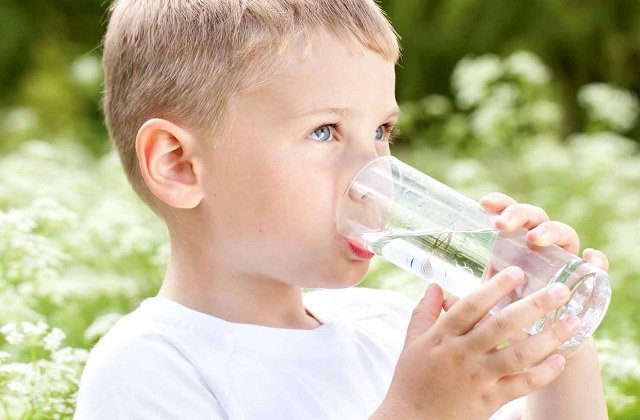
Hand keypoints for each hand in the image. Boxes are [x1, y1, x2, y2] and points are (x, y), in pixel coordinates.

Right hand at [375, 268, 578, 418]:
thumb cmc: (412, 379)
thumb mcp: (412, 342)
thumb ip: (424, 312)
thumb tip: (435, 286)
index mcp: (442, 336)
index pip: (471, 306)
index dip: (495, 287)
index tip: (518, 271)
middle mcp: (462, 354)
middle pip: (501, 325)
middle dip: (533, 305)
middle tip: (560, 290)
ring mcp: (477, 378)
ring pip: (518, 355)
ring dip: (549, 337)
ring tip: (573, 322)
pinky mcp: (489, 400)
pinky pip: (522, 385)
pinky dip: (544, 373)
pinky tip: (560, 360)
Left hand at [479, 192, 609, 356]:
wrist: (538, 344)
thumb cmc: (508, 317)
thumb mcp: (485, 307)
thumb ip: (467, 302)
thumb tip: (440, 299)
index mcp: (513, 245)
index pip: (508, 214)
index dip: (500, 204)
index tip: (483, 203)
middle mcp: (539, 246)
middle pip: (534, 218)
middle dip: (519, 215)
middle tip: (501, 224)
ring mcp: (563, 260)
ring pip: (563, 233)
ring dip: (550, 230)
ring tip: (534, 238)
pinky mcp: (583, 279)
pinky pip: (596, 264)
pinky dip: (596, 259)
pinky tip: (589, 256)